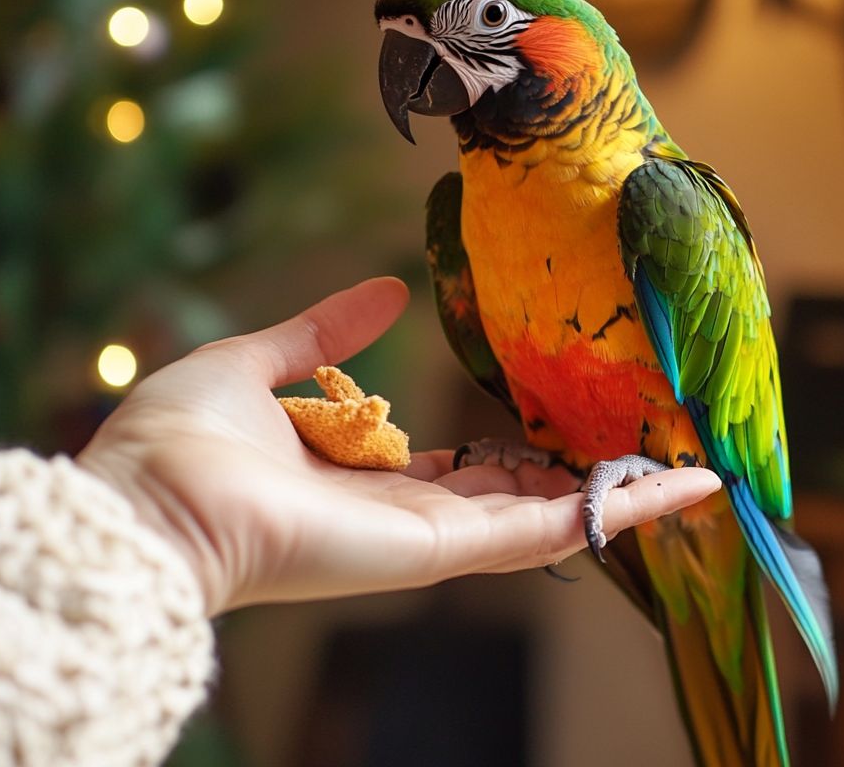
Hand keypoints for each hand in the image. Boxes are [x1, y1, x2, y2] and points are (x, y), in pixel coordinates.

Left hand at [78, 277, 720, 614]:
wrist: (149, 501)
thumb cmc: (183, 439)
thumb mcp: (261, 361)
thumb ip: (324, 330)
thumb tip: (389, 293)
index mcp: (361, 471)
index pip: (460, 463)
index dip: (514, 443)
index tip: (563, 413)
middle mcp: (401, 511)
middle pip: (515, 494)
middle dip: (581, 472)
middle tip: (650, 440)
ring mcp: (426, 535)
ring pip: (547, 517)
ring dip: (621, 495)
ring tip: (694, 468)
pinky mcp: (438, 550)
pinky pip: (542, 533)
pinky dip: (614, 513)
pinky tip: (679, 489)